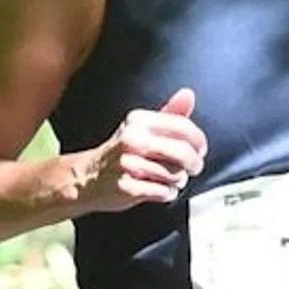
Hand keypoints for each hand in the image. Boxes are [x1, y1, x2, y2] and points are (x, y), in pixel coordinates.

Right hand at [80, 87, 207, 211]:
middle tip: (193, 168)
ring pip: (174, 175)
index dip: (198, 141)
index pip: (182, 127)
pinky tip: (160, 190)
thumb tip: (188, 94)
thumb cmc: (120, 152)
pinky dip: (166, 194)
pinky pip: (162, 192)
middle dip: (194, 163)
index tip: (200, 149)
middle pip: (182, 152)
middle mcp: (132, 139)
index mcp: (139, 121)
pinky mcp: (127, 187)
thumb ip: (169, 113)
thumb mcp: (142, 127)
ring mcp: (128, 164)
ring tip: (169, 179)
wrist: (87, 177)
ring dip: (177, 181)